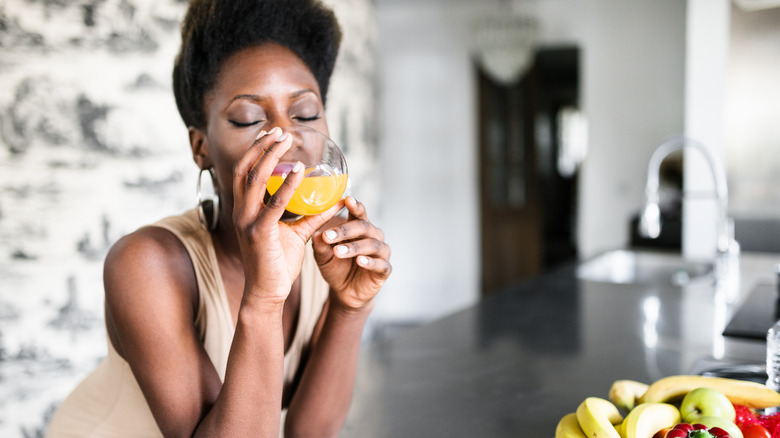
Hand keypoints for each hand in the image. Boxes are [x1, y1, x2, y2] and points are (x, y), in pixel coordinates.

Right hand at [232, 128, 341, 305]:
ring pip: (255, 180)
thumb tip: (335, 201)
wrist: (267, 293)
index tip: (271, 134)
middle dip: (261, 147)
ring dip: (270, 157)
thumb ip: (312, 216)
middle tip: (280, 130)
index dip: (256, 151)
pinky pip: (274, 204)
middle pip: (246, 170)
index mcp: (246, 211)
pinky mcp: (259, 234)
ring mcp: (248, 223)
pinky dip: (287, 185)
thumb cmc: (278, 264)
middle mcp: (242, 213)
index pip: (245, 172)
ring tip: (286, 141)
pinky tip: (300, 171)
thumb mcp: (297, 234)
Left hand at [313, 197, 391, 310]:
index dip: (355, 205)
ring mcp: (381, 252)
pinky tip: (359, 261)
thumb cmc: (336, 267)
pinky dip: (369, 262)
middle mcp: (373, 236)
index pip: (359, 212)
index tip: (346, 200)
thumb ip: (321, 244)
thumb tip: (316, 233)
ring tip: (338, 251)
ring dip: (354, 247)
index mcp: (360, 227)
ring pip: (371, 244)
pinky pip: (380, 263)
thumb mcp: (323, 256)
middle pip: (363, 227)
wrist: (345, 291)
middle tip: (328, 236)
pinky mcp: (384, 269)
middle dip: (345, 230)